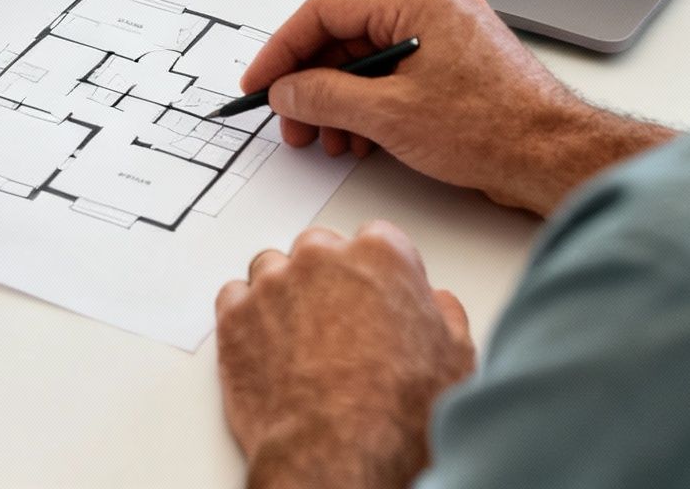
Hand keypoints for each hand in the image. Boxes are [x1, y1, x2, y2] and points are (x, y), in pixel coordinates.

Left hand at [216, 222, 473, 488]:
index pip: (378, 239)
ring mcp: (272, 284)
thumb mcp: (455, 360)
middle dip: (328, 276)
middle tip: (340, 321)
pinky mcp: (234, 315)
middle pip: (320, 248)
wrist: (340, 451)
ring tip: (301, 337)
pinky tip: (266, 343)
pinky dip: (247, 315)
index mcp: (380, 257)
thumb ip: (445, 316)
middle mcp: (321, 259)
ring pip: (272, 267)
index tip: (380, 293)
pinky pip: (234, 297)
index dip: (379, 272)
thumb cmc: (398, 412)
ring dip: (284, 292)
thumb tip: (439, 306)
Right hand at [242, 0, 670, 215]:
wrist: (558, 158)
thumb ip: (324, 96)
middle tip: (291, 122)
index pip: (325, 13)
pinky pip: (395, 78)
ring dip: (338, 102)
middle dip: (311, 85)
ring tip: (328, 141)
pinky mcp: (457, 70)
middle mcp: (433, 10)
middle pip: (345, 38)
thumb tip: (287, 90)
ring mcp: (447, 40)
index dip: (283, 51)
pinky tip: (361, 140)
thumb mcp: (389, 114)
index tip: (261, 83)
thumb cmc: (496, 128)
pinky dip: (370, 107)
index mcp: (417, 1)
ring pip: (368, 63)